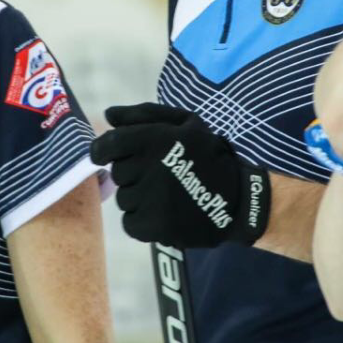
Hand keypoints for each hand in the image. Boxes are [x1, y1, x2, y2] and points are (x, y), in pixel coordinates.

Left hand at [90, 103, 269, 247]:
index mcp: (156, 139)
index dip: (102, 150)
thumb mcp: (185, 123)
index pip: (109, 144)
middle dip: (132, 173)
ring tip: (164, 195)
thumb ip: (144, 115)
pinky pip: (130, 223)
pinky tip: (161, 213)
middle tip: (156, 175)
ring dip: (138, 197)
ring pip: (124, 199)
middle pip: (118, 173)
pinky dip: (141, 220)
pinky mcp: (155, 226)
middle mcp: (151, 168)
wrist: (239, 199)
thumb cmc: (209, 156)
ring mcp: (152, 199)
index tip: (107, 155)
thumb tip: (108, 115)